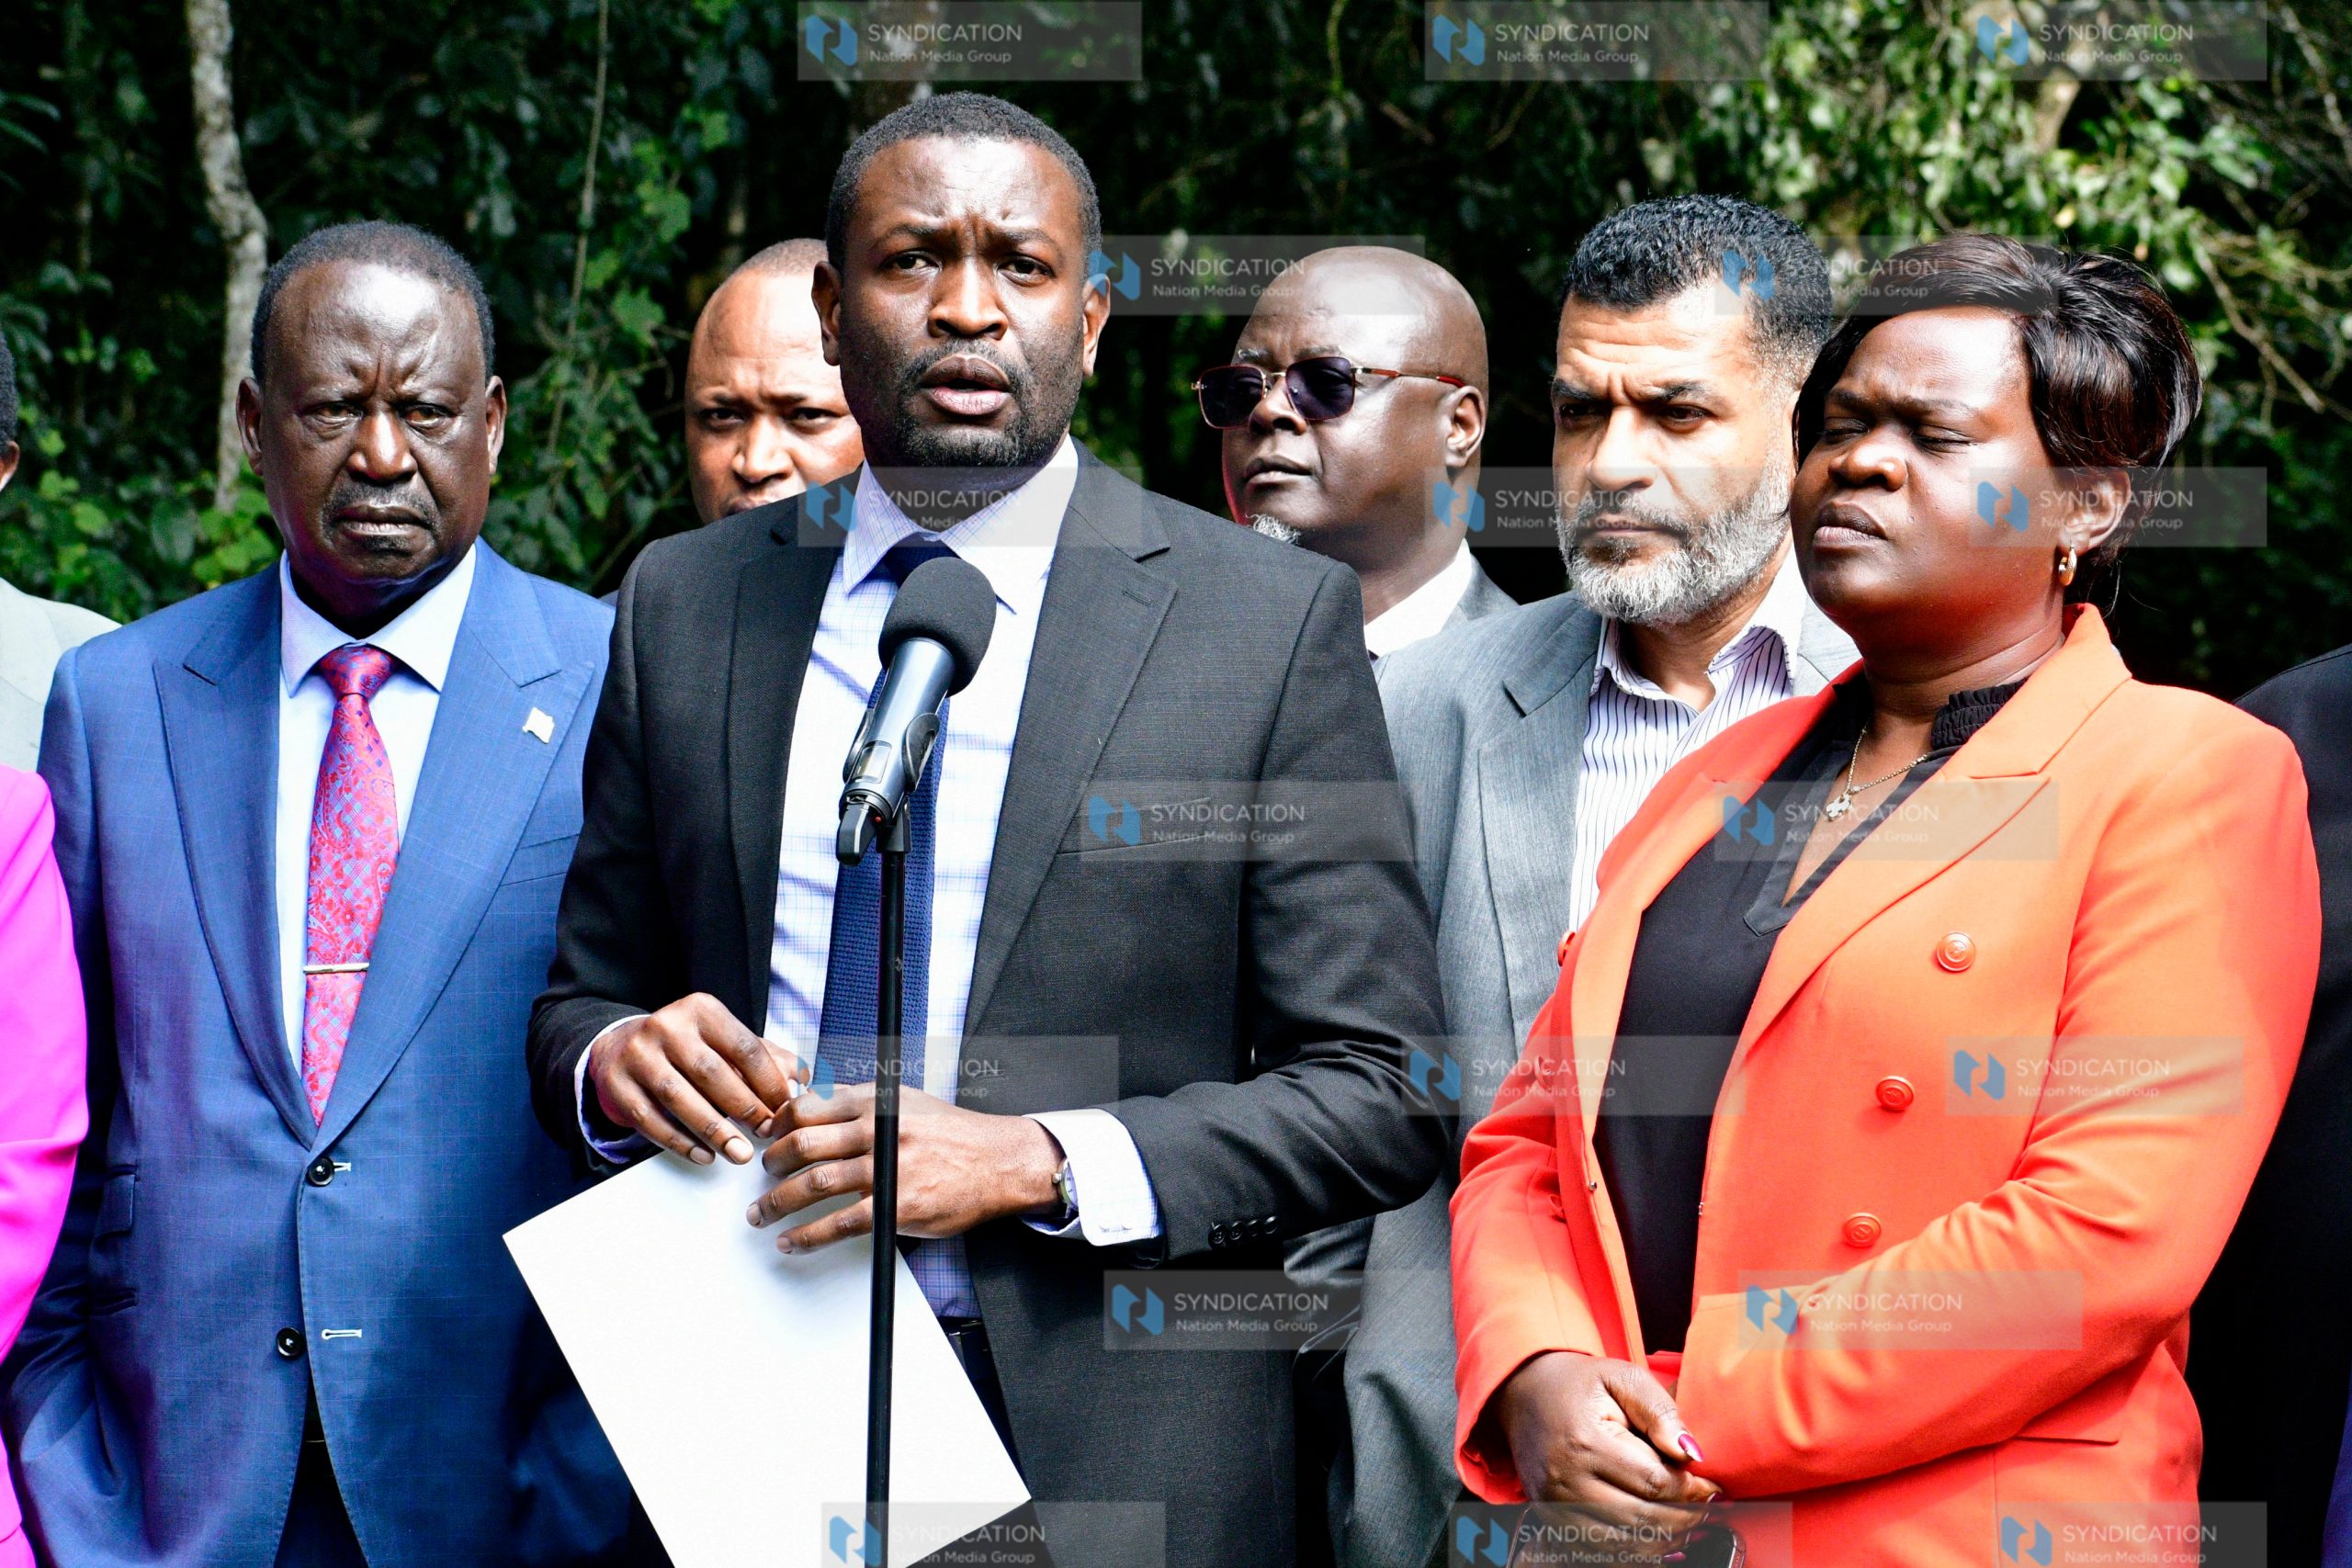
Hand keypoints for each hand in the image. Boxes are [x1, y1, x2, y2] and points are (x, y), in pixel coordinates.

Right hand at [586, 993, 802, 1165]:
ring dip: (713, 1130)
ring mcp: (637, 1055)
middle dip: (744, 1108)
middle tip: (765, 1134)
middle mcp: (667, 1026)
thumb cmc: (686, 1048)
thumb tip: (807, 1080)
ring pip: (680, 1097)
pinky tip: (703, 1155)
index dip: (768, 1083)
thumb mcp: (724, 1041)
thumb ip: (766, 1058)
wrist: (621, 1047)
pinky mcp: (617, 1084)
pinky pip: (650, 1119)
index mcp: (702, 1010)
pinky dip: (680, 1142)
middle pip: (713, 1072)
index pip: (744, 1047)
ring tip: (739, 1153)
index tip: (784, 1110)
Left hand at [746, 1085, 1063, 1251]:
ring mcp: (885, 1169)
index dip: (777, 1127)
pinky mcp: (895, 1206)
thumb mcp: (904, 1100)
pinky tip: (792, 1241)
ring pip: (813, 1185)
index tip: (765, 1140)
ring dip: (777, 1203)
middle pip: (802, 1145)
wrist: (997, 1162)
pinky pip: (839, 1223)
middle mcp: (876, 1130)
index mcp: (874, 1101)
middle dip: (771, 1166)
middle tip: (762, 1177)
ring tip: (761, 1214)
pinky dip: (808, 1235)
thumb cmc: (951, 1132)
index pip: (806, 1108)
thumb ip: (859, 1101)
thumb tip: (811, 1103)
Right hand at [1491, 1352, 1717, 1554]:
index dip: (1691, 1489)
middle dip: (1685, 1518)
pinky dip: (1635, 1550)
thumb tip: (1691, 1454)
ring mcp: (1555, 1505)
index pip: (1654, 1483)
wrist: (1522, 1392)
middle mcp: (1566, 1481)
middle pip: (1642, 1520)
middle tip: (1706, 1505)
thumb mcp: (1622, 1377)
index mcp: (1585, 1442)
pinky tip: (1655, 1534)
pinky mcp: (1552, 1520)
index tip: (1711, 1483)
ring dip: (1664, 1539)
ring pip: (1625, 1544)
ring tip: (1686, 1519)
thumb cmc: (1579, 1384)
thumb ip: (1660, 1411)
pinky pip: (1602, 1552)